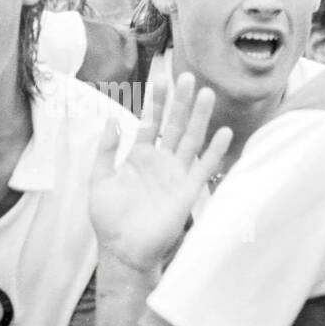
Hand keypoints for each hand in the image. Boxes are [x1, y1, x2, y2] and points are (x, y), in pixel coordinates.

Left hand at [89, 71, 232, 273]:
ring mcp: (176, 175)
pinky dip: (215, 151)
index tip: (161, 77)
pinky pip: (204, 168)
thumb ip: (106, 150)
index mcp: (140, 156)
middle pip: (174, 124)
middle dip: (180, 101)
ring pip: (190, 139)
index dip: (156, 100)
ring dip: (199, 117)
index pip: (151, 121)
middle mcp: (161, 161)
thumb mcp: (99, 179)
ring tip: (206, 93)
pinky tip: (224, 133)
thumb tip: (112, 120)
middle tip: (186, 76)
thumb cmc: (109, 218)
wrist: (123, 249)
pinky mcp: (187, 191)